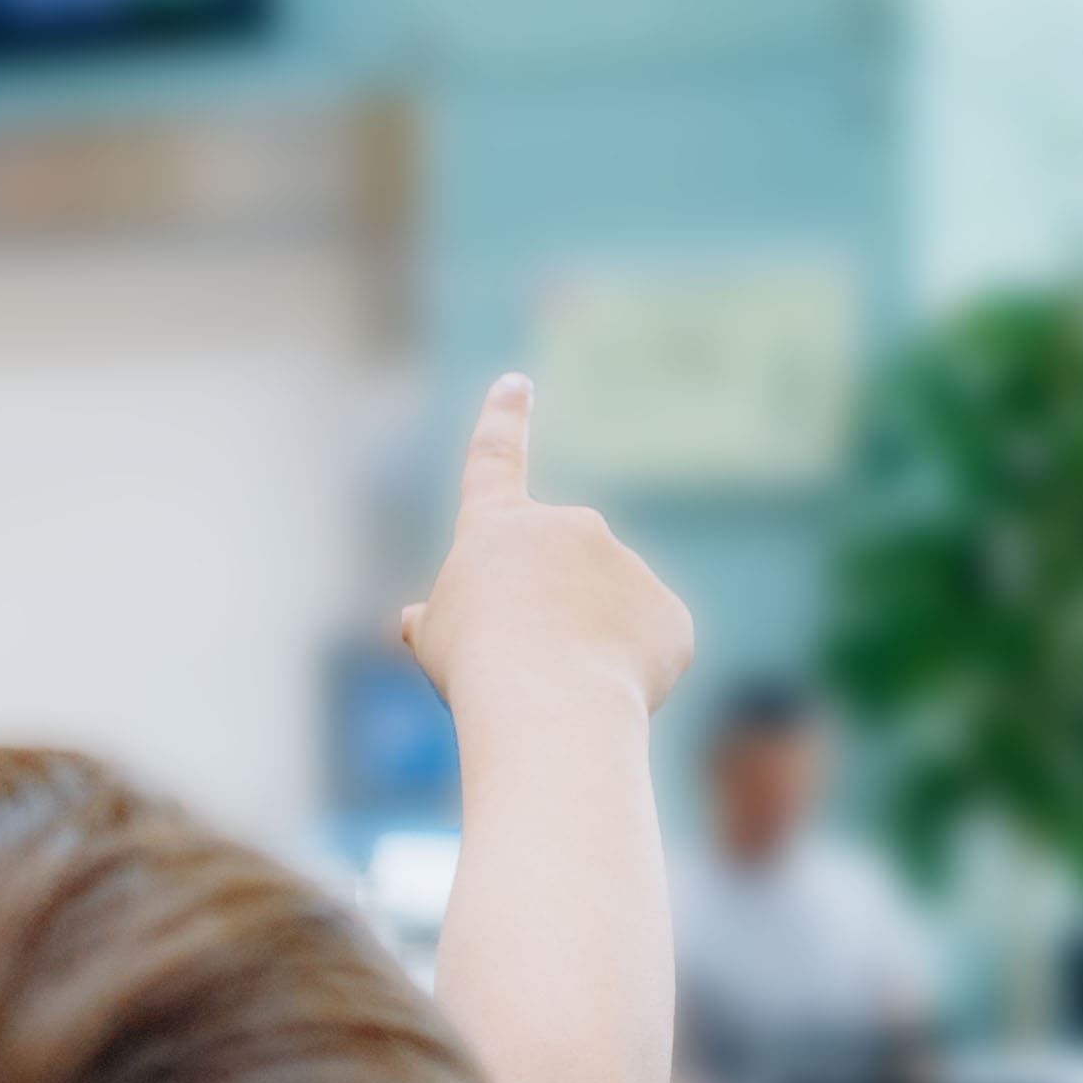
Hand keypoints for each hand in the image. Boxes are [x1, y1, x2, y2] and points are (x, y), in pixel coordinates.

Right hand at [400, 376, 694, 731]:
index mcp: (499, 527)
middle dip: (549, 615)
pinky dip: (630, 672)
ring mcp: (625, 564)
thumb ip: (435, 621)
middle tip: (524, 665)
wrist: (549, 700)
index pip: (494, 461)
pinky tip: (606, 693)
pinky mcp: (668, 611)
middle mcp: (569, 526)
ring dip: (589, 648)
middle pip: (559, 574)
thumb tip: (414, 622)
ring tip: (562, 686)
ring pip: (607, 614)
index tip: (516, 383)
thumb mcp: (437, 642)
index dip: (501, 420)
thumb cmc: (477, 668)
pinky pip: (648, 645)